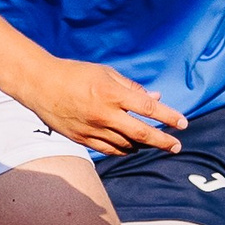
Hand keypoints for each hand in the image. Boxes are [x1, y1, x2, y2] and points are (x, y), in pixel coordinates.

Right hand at [14, 55, 186, 155]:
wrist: (40, 85)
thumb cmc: (76, 74)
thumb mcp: (106, 74)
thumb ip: (132, 88)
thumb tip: (156, 98)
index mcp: (111, 94)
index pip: (148, 108)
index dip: (168, 117)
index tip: (183, 123)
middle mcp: (104, 114)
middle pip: (141, 133)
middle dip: (163, 141)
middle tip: (176, 146)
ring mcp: (92, 129)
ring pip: (126, 145)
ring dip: (143, 146)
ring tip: (154, 143)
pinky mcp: (82, 139)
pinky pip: (109, 149)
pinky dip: (124, 150)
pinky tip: (132, 147)